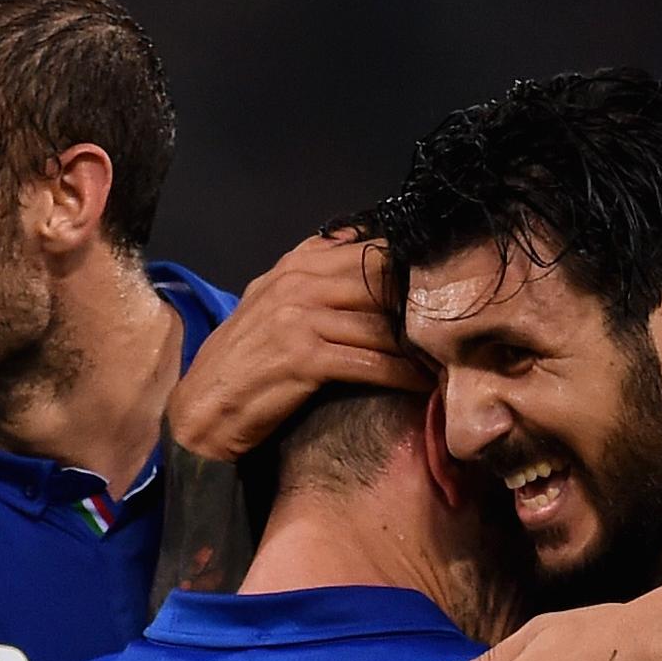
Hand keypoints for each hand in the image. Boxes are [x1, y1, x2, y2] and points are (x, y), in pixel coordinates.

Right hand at [165, 232, 427, 460]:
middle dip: (422, 305)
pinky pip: (370, 362)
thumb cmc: (248, 365)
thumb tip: (372, 264)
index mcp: (295, 265)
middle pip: (381, 280)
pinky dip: (402, 374)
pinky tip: (425, 384)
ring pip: (380, 323)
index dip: (410, 269)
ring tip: (451, 358)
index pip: (368, 250)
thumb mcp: (277, 308)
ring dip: (420, 345)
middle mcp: (298, 282)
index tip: (444, 289)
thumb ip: (320, 282)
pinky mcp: (303, 357)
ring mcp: (298, 317)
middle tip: (459, 326)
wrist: (201, 410)